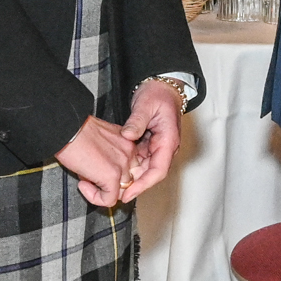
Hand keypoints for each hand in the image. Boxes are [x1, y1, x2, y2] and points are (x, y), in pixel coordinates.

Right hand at [56, 117, 142, 209]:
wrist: (65, 128)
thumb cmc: (74, 130)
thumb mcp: (98, 139)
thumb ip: (105, 154)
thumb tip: (96, 172)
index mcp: (127, 141)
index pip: (129, 165)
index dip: (112, 171)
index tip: (94, 167)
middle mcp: (129, 152)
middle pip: (128, 179)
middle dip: (110, 183)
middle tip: (89, 175)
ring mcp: (122, 165)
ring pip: (121, 191)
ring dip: (102, 190)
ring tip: (84, 178)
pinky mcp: (112, 176)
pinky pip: (109, 199)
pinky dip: (95, 198)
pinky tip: (82, 185)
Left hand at [118, 77, 184, 201]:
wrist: (162, 86)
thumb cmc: (158, 94)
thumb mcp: (146, 105)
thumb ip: (137, 121)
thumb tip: (127, 137)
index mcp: (168, 141)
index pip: (158, 170)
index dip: (143, 185)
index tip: (128, 193)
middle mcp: (164, 148)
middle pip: (150, 174)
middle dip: (134, 185)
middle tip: (114, 193)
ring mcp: (156, 147)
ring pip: (144, 169)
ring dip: (129, 177)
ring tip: (111, 183)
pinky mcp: (148, 144)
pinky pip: (139, 160)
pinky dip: (128, 166)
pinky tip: (114, 168)